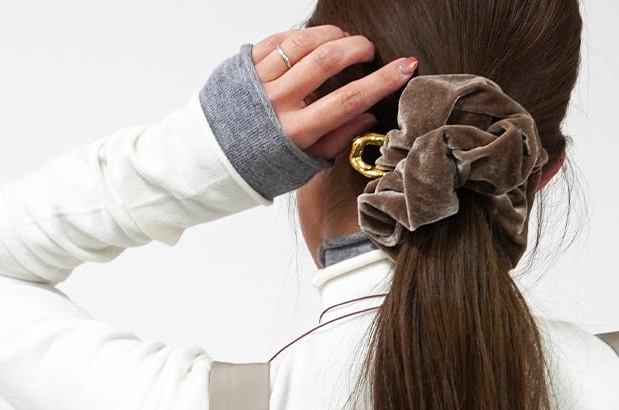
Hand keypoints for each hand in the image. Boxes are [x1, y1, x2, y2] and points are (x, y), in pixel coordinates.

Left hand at [250, 26, 417, 163]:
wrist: (212, 159)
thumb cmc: (261, 165)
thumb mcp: (302, 164)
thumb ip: (336, 139)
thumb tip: (369, 114)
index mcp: (296, 132)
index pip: (348, 100)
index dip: (382, 81)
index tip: (406, 67)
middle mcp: (277, 102)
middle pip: (327, 61)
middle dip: (356, 48)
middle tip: (368, 50)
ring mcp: (260, 80)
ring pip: (304, 43)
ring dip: (332, 36)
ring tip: (344, 40)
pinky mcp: (246, 65)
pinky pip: (280, 40)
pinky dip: (303, 36)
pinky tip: (314, 41)